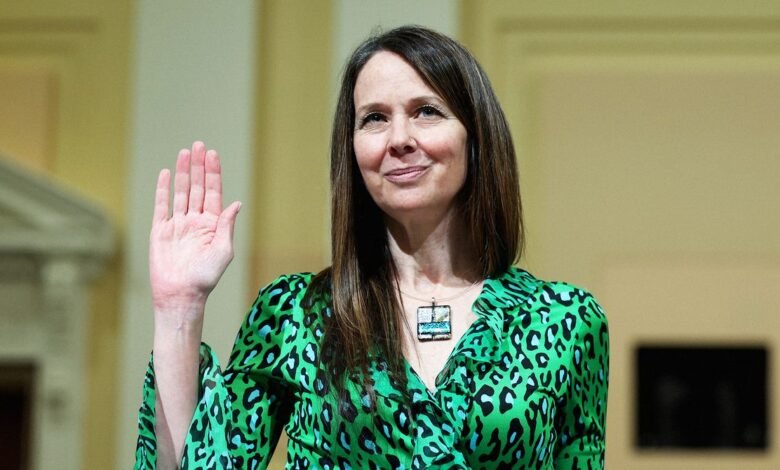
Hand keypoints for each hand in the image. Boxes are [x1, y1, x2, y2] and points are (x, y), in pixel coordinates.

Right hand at [149, 141, 240, 316]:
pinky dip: (163, 189)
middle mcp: (195, 222)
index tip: (212, 154)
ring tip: (184, 153)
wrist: (181, 294)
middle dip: (198, 166)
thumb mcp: (223, 251)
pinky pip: (161, 206)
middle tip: (199, 145)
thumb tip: (236, 203)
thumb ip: (227, 225)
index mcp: (212, 225)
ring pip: (180, 192)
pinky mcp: (160, 231)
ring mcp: (177, 225)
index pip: (213, 193)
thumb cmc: (206, 278)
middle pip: (196, 187)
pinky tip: (165, 173)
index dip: (213, 173)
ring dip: (182, 172)